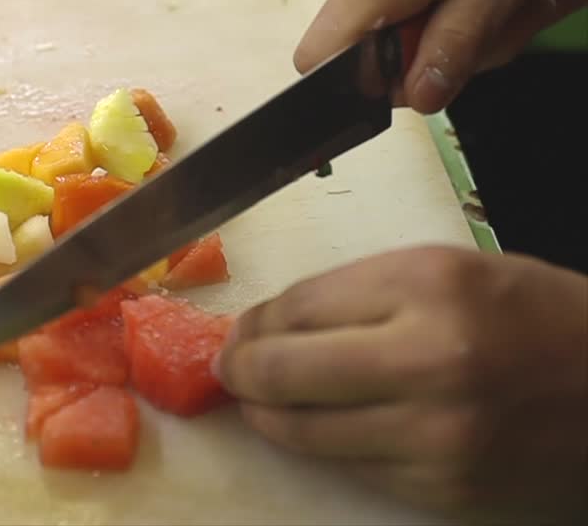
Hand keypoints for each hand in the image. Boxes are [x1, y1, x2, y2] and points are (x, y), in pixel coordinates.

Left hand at [213, 247, 587, 517]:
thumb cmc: (531, 316)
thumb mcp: (446, 272)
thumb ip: (353, 293)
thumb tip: (263, 327)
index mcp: (429, 286)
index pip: (296, 308)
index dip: (253, 323)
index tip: (241, 331)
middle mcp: (430, 361)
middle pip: (283, 374)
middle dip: (241, 372)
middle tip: (232, 370)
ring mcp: (438, 436)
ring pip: (304, 431)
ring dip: (268, 415)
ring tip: (264, 400)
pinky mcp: (445, 490)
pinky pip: (351, 467)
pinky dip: (325, 446)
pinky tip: (326, 426)